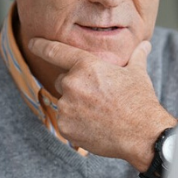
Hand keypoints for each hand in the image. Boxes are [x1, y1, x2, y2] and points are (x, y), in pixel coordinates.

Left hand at [29, 38, 176, 170]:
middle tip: (96, 97)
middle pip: (62, 81)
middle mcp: (72, 83)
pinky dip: (75, 123)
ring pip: (64, 102)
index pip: (56, 51)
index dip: (41, 45)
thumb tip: (144, 45)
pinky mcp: (65, 126)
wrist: (141, 134)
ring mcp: (66, 106)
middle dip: (75, 87)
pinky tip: (94, 126)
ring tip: (98, 114)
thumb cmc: (139, 102)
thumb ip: (135, 57)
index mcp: (86, 66)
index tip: (33, 43)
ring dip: (75, 106)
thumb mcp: (137, 74)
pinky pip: (65, 121)